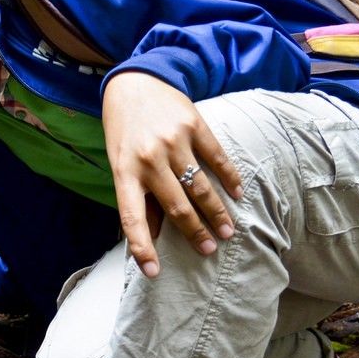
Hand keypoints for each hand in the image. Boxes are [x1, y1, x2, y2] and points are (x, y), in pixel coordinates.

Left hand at [102, 71, 243, 277]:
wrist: (133, 84)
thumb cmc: (124, 132)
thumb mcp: (120, 164)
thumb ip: (139, 195)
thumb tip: (153, 234)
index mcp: (124, 173)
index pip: (132, 219)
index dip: (143, 248)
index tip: (154, 273)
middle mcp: (148, 159)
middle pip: (176, 206)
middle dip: (195, 233)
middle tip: (210, 250)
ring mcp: (173, 142)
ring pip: (200, 186)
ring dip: (217, 212)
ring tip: (228, 231)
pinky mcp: (194, 125)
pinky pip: (217, 158)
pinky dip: (229, 178)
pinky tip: (238, 194)